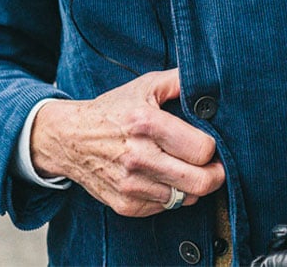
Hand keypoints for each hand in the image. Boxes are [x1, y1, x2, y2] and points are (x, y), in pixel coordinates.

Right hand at [30, 69, 225, 216]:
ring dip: (192, 186)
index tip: (210, 143)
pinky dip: (171, 195)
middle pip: (200, 182)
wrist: (70, 138)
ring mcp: (131, 185)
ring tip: (186, 168)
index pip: (201, 149)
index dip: (212, 147)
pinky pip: (165, 207)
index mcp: (147, 124)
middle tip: (215, 166)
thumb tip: (208, 79)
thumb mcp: (145, 85)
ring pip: (186, 198)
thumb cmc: (113, 110)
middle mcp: (139, 157)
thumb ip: (178, 81)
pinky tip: (164, 177)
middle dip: (215, 175)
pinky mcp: (125, 205)